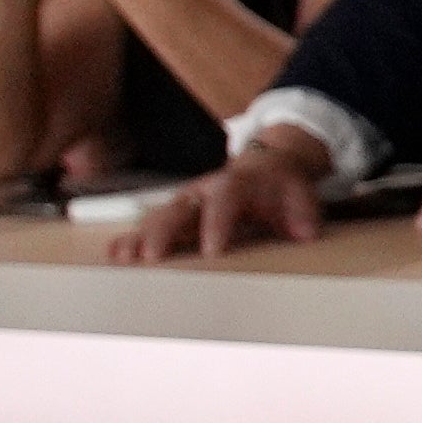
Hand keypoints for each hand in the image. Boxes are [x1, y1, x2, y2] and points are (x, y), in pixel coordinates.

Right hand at [108, 125, 334, 261]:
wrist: (268, 164)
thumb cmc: (281, 183)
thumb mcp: (301, 191)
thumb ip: (303, 212)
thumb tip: (304, 232)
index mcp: (235, 183)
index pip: (224, 202)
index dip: (216, 225)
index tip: (211, 251)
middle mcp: (204, 190)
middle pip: (179, 209)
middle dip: (163, 232)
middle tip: (151, 257)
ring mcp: (187, 201)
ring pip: (159, 217)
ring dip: (140, 237)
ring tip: (124, 258)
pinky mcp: (178, 213)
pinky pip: (152, 224)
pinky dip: (134, 237)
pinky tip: (117, 253)